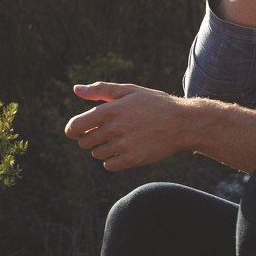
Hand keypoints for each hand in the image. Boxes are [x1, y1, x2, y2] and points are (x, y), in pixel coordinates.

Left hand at [63, 82, 190, 170]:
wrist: (183, 123)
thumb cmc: (154, 104)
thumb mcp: (129, 91)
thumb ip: (100, 90)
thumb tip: (76, 90)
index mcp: (110, 110)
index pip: (75, 126)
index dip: (73, 129)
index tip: (78, 130)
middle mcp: (115, 128)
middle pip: (84, 142)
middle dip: (89, 138)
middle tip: (105, 132)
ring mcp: (123, 145)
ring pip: (96, 154)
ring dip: (102, 148)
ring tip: (117, 139)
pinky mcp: (133, 159)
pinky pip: (109, 165)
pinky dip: (112, 160)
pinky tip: (123, 150)